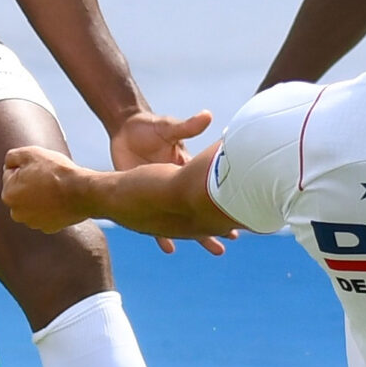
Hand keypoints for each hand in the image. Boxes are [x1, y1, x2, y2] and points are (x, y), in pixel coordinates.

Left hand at [1, 142, 92, 231]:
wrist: (82, 192)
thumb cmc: (56, 171)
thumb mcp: (31, 153)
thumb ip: (12, 157)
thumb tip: (8, 163)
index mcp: (8, 195)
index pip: (11, 174)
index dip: (26, 167)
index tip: (39, 168)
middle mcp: (17, 213)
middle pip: (20, 192)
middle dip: (29, 184)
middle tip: (47, 177)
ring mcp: (33, 223)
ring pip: (33, 204)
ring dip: (40, 197)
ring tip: (55, 189)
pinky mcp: (49, 228)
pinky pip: (46, 214)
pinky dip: (51, 208)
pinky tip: (60, 200)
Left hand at [110, 110, 225, 254]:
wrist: (126, 131)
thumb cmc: (149, 126)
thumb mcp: (167, 128)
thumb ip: (186, 127)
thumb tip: (208, 116)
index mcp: (187, 167)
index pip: (207, 185)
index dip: (222, 196)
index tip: (239, 208)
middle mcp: (178, 184)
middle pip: (199, 207)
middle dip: (215, 223)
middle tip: (232, 239)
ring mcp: (162, 194)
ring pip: (179, 220)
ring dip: (194, 235)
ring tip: (213, 250)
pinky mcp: (143, 198)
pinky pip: (153, 221)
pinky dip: (161, 235)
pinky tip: (170, 249)